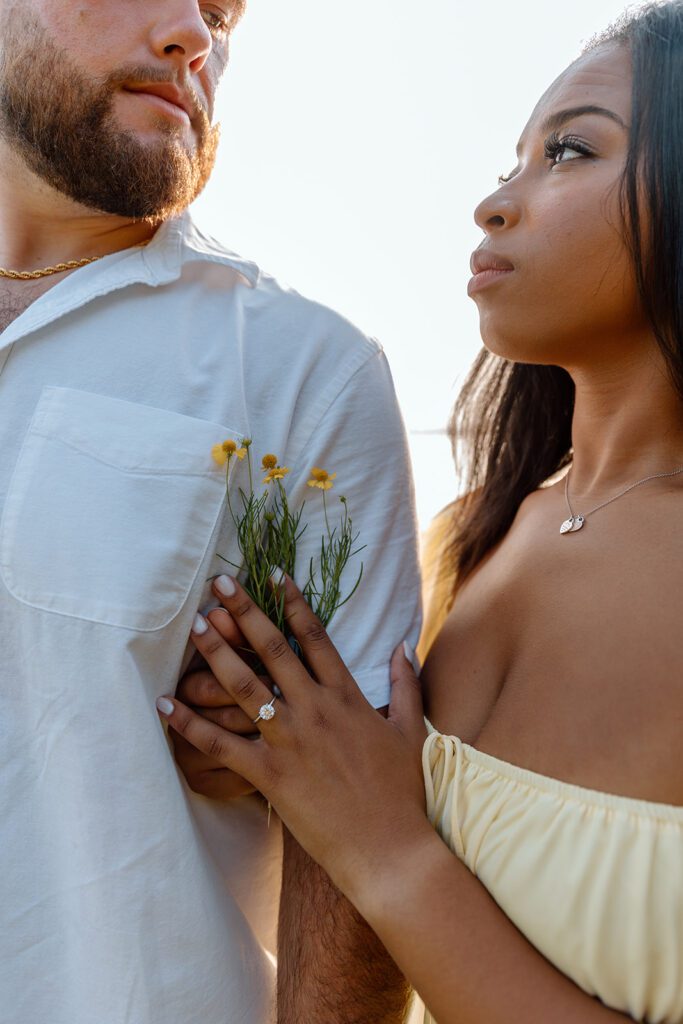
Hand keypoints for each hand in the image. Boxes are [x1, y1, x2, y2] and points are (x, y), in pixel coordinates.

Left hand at [157, 573, 429, 901]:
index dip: (292, 603)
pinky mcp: (270, 776)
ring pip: (243, 686)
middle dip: (244, 611)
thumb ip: (405, 682)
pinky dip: (190, 724)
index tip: (273, 575)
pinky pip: (221, 745)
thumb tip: (401, 643)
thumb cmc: (402, 792)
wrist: (390, 848)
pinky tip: (164, 704)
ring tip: (194, 624)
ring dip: (215, 652)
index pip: (315, 637)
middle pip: (272, 649)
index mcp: (347, 696)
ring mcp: (291, 741)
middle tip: (219, 583)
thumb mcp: (410, 729)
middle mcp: (315, 710)